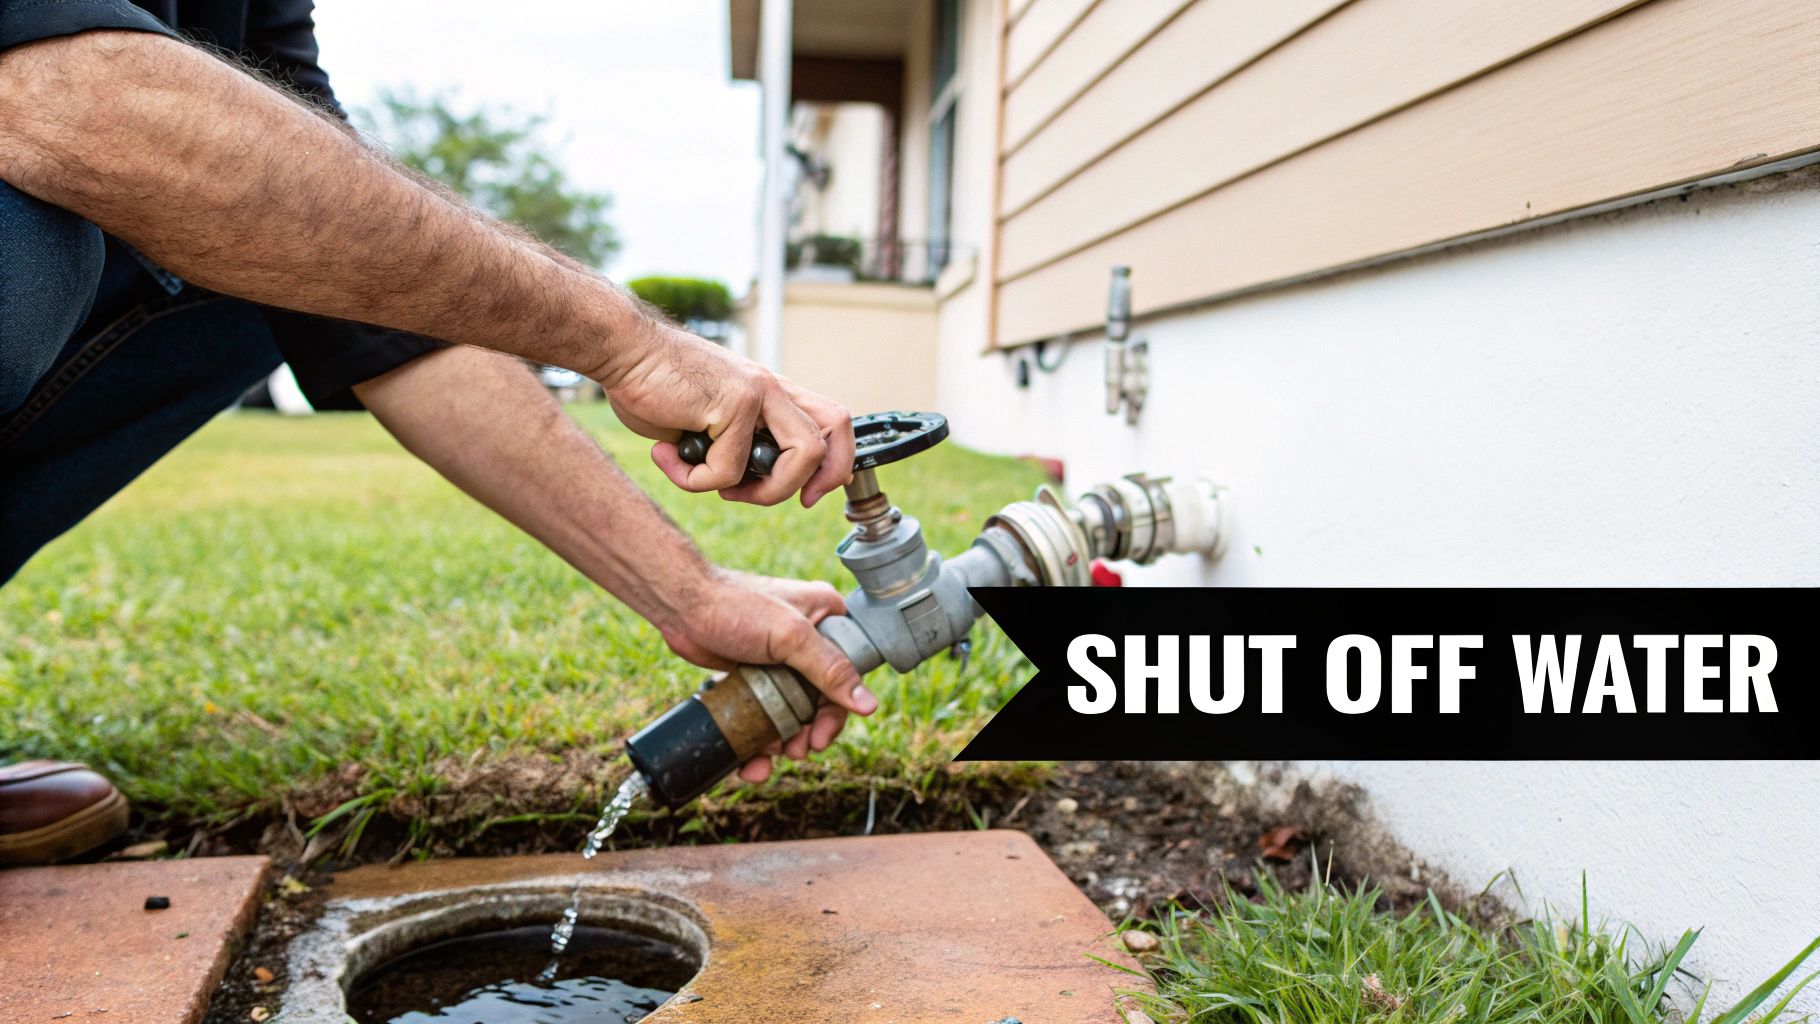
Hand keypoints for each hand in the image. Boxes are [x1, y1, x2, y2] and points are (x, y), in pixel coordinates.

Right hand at [597, 320, 854, 507]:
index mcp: (772, 393)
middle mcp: (773, 389)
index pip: (832, 424)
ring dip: (760, 492)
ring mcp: (758, 392)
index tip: (806, 495)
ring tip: (714, 486)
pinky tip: (665, 456)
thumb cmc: (654, 386)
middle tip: (768, 497)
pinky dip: (692, 479)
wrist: (622, 351)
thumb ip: (735, 445)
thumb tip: (746, 484)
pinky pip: (727, 470)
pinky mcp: (733, 401)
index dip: (833, 465)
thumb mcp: (708, 419)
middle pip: (831, 439)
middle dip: (811, 483)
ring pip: (799, 458)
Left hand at [655, 569, 873, 782]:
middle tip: (796, 752)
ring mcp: (780, 659)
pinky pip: (765, 712)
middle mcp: (807, 639)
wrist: (680, 605)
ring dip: (781, 741)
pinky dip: (758, 737)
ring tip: (766, 758)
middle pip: (820, 698)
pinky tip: (748, 759)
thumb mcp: (790, 638)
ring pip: (791, 711)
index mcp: (827, 618)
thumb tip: (867, 705)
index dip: (837, 711)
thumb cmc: (734, 605)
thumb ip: (830, 670)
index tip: (820, 736)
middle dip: (807, 732)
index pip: (847, 673)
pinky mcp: (755, 674)